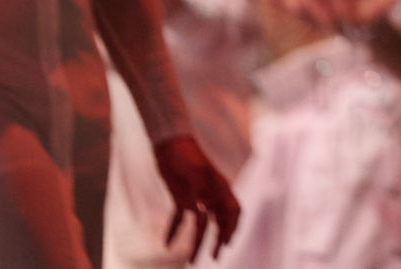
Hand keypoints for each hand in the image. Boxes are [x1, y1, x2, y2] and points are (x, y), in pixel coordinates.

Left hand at [154, 134, 238, 260]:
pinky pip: (180, 218)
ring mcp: (197, 196)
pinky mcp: (181, 197)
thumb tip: (197, 212)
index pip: (233, 211)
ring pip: (201, 225)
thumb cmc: (184, 155)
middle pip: (220, 221)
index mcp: (220, 186)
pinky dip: (175, 230)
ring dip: (197, 243)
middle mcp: (212, 194)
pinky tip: (167, 244)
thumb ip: (196, 192)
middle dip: (219, 240)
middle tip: (215, 257)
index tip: (226, 243)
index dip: (232, 228)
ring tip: (191, 261)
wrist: (169, 143)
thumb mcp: (192, 172)